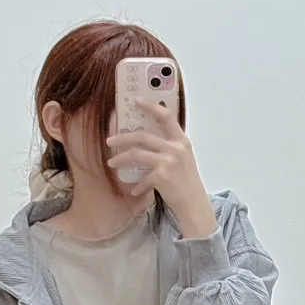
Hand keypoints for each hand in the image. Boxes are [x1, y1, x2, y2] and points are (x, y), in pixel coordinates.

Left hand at [106, 99, 217, 238]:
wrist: (194, 204)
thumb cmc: (187, 183)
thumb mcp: (183, 160)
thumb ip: (169, 148)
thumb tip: (145, 142)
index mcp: (182, 141)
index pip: (166, 116)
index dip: (150, 106)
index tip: (136, 100)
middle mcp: (176, 148)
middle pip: (143, 136)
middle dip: (123, 138)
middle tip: (109, 141)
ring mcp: (169, 161)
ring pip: (136, 154)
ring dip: (121, 159)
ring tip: (111, 163)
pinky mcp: (162, 176)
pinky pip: (142, 178)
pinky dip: (137, 186)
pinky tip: (135, 191)